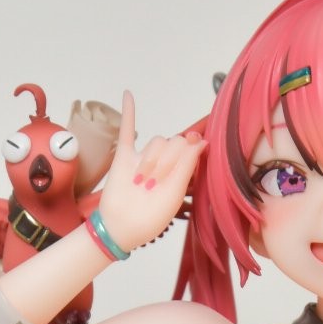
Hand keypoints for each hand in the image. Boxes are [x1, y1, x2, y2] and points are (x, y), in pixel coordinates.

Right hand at [94, 91, 204, 252]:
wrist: (120, 228)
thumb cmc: (149, 218)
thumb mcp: (175, 193)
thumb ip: (188, 165)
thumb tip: (202, 141)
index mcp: (179, 173)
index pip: (189, 148)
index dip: (190, 149)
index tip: (194, 148)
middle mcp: (163, 163)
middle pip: (173, 143)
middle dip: (168, 161)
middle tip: (156, 183)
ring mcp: (143, 158)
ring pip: (156, 141)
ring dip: (152, 159)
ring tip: (143, 181)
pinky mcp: (124, 156)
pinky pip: (127, 130)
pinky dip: (128, 112)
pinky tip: (128, 94)